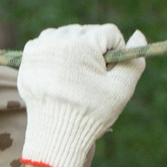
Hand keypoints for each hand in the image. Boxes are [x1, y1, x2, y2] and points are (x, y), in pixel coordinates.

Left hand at [16, 24, 147, 166]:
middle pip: (88, 32)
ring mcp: (40, 46)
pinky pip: (48, 43)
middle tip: (90, 79)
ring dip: (75, 50)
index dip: (115, 54)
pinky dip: (56, 54)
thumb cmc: (91, 112)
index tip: (107, 74)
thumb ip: (134, 60)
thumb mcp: (121, 89)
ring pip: (68, 35)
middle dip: (94, 51)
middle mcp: (58, 39)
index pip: (110, 33)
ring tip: (75, 76)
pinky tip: (60, 74)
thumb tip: (139, 34)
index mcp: (82, 43)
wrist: (55, 134)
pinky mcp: (28, 56)